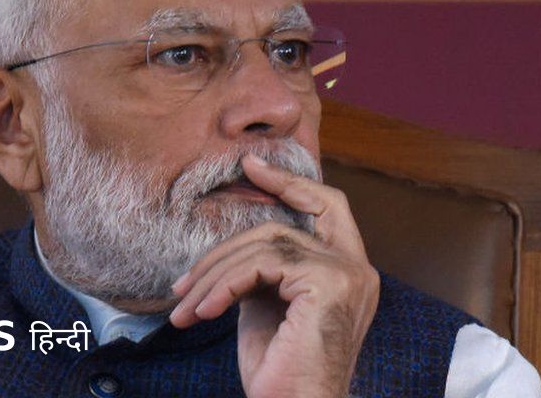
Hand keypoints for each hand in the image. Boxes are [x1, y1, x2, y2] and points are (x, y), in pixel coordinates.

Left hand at [169, 154, 379, 397]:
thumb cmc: (281, 373)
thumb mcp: (267, 310)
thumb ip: (263, 273)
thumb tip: (230, 250)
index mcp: (349, 272)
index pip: (329, 207)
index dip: (291, 183)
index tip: (252, 166)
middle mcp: (357, 268)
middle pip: (283, 225)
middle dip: (227, 244)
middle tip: (183, 278)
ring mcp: (347, 273)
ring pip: (264, 244)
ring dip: (213, 276)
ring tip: (185, 309)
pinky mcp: (328, 282)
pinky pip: (261, 265)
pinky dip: (223, 286)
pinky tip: (204, 311)